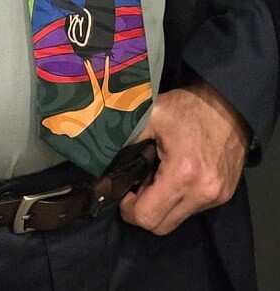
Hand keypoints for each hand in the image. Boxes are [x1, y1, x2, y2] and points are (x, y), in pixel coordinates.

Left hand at [120, 81, 249, 234]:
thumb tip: (104, 159)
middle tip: (137, 185)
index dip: (129, 209)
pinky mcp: (224, 196)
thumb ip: (127, 139)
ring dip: (161, 205)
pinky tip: (175, 176)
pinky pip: (192, 210)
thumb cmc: (189, 108)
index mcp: (182, 173)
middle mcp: (201, 192)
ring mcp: (216, 197)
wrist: (229, 105)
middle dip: (143, 211)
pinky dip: (178, 200)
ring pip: (177, 220)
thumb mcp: (151, 115)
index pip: (147, 216)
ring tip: (157, 176)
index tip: (124, 191)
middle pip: (161, 226)